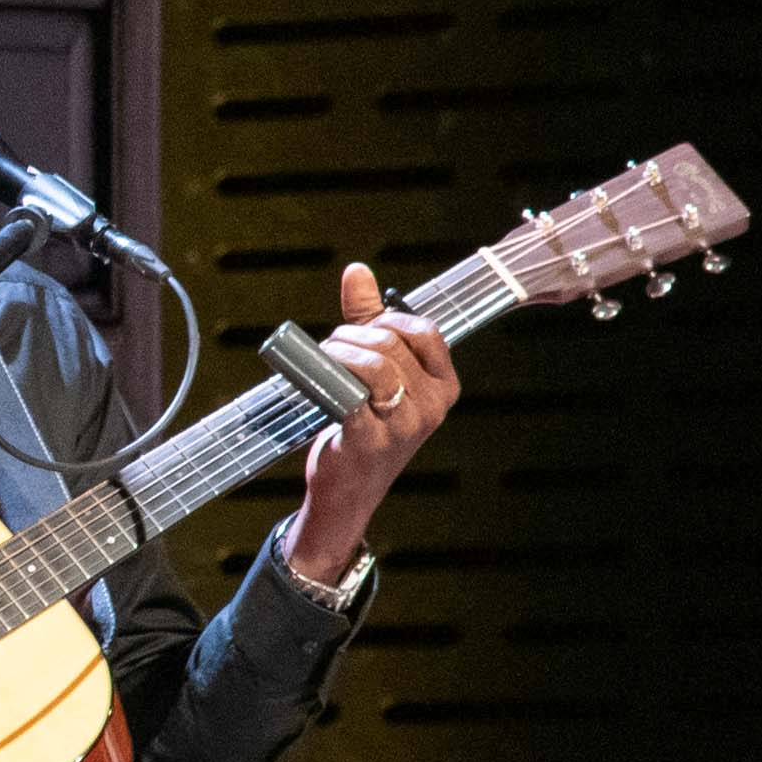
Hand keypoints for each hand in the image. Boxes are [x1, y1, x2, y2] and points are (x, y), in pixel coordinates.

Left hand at [284, 259, 456, 580]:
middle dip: (351, 335)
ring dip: (337, 353)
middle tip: (330, 348)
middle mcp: (432, 406)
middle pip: (390, 343)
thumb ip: (369, 320)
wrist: (349, 489)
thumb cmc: (365, 425)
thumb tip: (357, 272)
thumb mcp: (375, 370)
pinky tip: (318, 381)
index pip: (424, 331)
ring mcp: (405, 426)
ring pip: (373, 365)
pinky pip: (351, 396)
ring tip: (322, 363)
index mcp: (444, 386)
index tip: (361, 330)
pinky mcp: (371, 441)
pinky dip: (329, 379)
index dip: (386, 321)